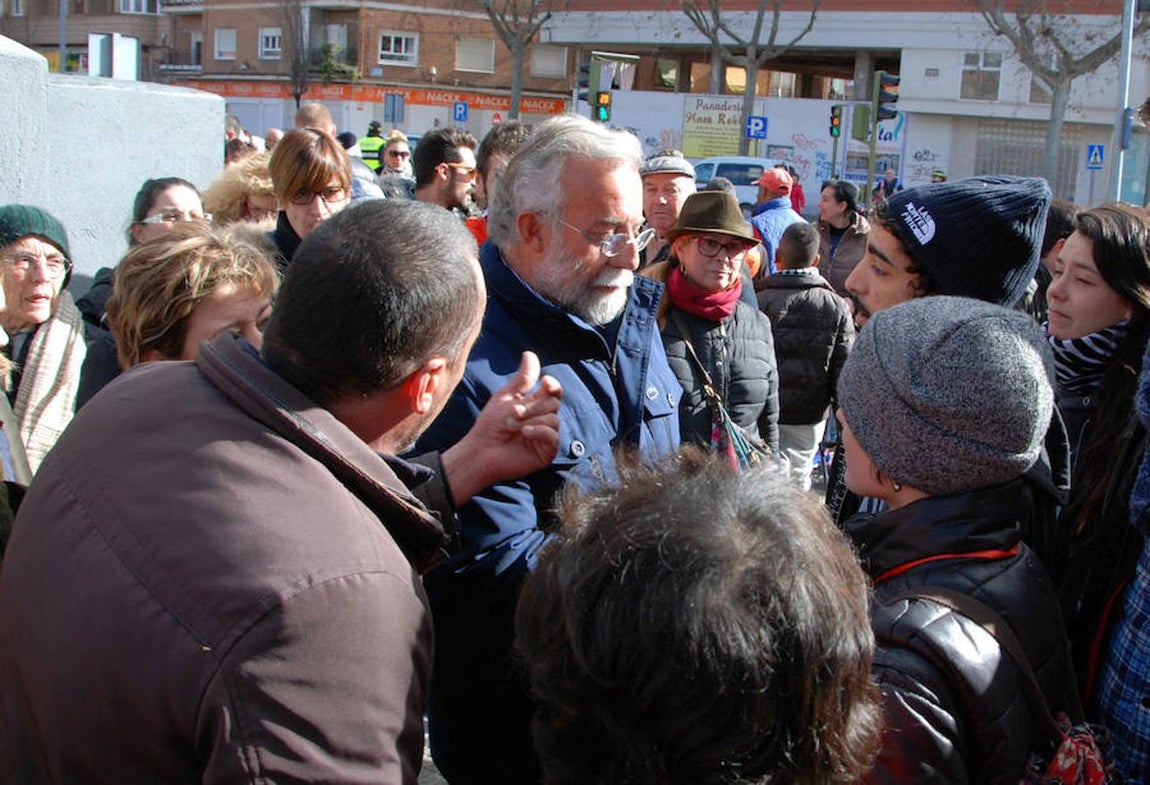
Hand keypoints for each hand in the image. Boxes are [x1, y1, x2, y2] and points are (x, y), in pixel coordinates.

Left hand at [441, 352, 561, 505]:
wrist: (481, 450)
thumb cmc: (490, 425)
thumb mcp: (506, 396)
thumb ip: (522, 378)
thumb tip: (530, 353)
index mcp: (536, 405)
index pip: (554, 391)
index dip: (553, 385)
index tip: (544, 382)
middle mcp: (544, 420)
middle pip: (553, 403)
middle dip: (532, 407)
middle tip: (512, 415)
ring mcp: (547, 436)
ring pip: (553, 419)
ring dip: (530, 420)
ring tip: (512, 427)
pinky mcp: (547, 452)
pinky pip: (553, 436)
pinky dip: (539, 431)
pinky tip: (524, 434)